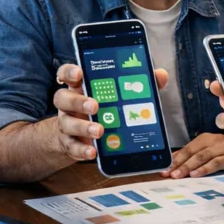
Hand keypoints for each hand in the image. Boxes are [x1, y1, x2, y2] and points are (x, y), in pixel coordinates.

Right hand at [53, 63, 167, 161]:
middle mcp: (69, 104)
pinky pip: (72, 146)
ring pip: (66, 123)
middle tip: (95, 105)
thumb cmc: (104, 110)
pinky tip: (93, 152)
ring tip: (100, 131)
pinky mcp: (69, 143)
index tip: (80, 73)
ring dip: (83, 127)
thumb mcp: (119, 95)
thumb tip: (160, 75)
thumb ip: (139, 84)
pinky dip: (82, 149)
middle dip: (78, 101)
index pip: (67, 74)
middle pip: (63, 98)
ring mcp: (67, 124)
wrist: (81, 137)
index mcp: (80, 87)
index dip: (70, 72)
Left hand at [163, 132, 223, 178]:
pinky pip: (216, 162)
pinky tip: (196, 174)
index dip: (174, 159)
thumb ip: (194, 155)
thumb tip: (174, 160)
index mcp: (205, 138)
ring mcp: (223, 147)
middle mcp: (213, 140)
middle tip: (167, 174)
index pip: (186, 149)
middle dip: (178, 163)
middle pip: (192, 152)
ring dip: (188, 166)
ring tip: (177, 175)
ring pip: (202, 156)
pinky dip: (205, 168)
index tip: (163, 169)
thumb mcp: (211, 152)